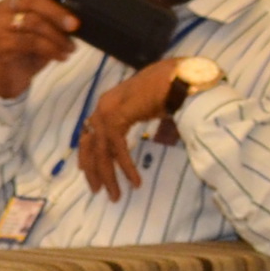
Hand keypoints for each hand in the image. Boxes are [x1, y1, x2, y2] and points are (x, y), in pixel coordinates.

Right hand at [0, 0, 79, 99]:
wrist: (9, 77)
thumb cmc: (30, 49)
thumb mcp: (44, 30)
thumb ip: (54, 17)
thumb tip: (81, 12)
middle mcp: (3, 8)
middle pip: (32, 1)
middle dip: (57, 12)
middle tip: (75, 25)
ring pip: (32, 22)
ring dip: (57, 36)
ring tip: (71, 47)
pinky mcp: (0, 44)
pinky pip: (30, 42)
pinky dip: (51, 49)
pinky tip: (62, 56)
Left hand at [74, 63, 181, 201]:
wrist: (181, 76)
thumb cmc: (170, 89)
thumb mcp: (149, 110)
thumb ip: (139, 123)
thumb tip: (150, 143)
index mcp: (108, 103)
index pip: (90, 134)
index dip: (88, 155)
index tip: (89, 173)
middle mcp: (103, 106)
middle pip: (90, 145)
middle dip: (93, 170)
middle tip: (97, 191)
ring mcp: (107, 110)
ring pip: (101, 151)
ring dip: (109, 175)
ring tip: (116, 195)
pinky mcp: (117, 116)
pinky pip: (117, 149)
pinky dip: (125, 166)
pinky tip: (134, 181)